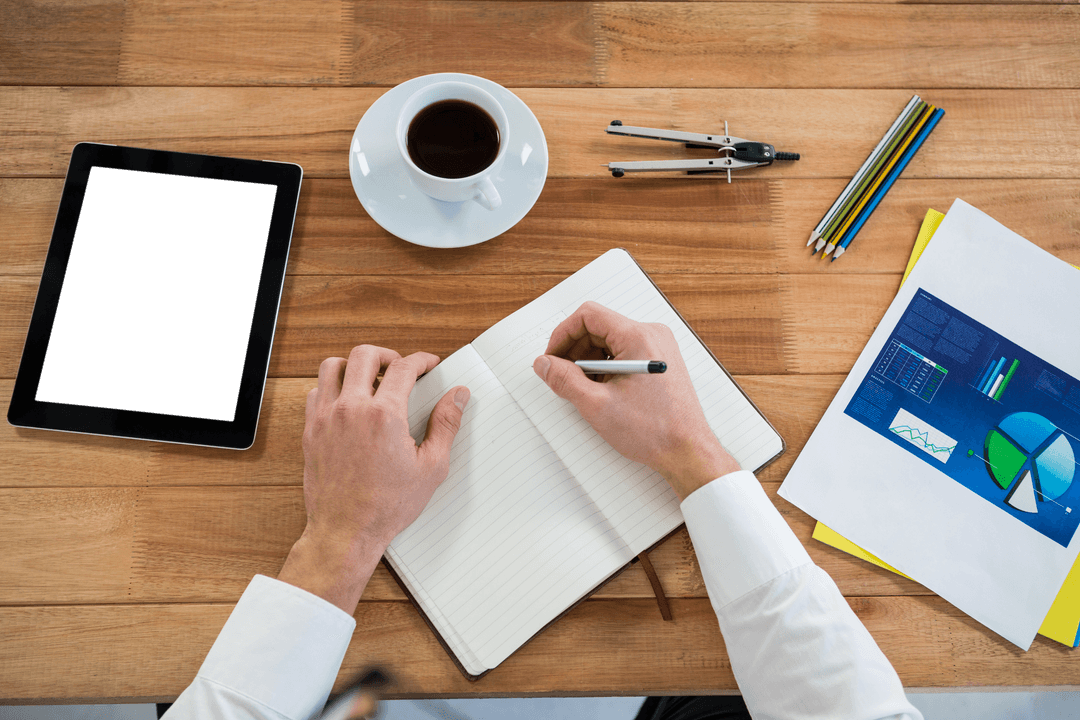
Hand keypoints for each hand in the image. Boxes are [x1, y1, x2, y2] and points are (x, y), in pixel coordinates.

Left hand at [278, 345, 469, 613]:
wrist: (346, 531)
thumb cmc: (387, 505)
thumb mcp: (431, 467)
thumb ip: (446, 425)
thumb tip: (457, 396)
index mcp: (385, 415)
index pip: (404, 367)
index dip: (421, 360)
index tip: (428, 364)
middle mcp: (352, 409)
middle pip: (365, 355)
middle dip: (387, 355)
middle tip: (399, 367)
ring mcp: (327, 418)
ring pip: (333, 366)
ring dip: (354, 365)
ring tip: (370, 378)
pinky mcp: (311, 431)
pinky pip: (316, 391)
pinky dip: (331, 387)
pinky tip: (346, 400)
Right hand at [533, 302, 738, 499]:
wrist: (687, 451)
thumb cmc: (654, 431)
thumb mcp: (597, 405)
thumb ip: (564, 380)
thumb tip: (544, 364)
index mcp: (638, 337)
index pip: (588, 315)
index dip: (563, 334)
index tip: (552, 357)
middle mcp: (651, 335)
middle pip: (599, 327)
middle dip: (575, 351)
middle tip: (561, 377)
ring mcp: (658, 348)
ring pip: (610, 341)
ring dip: (589, 361)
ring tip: (583, 389)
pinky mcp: (658, 362)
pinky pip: (624, 353)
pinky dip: (606, 368)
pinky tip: (601, 391)